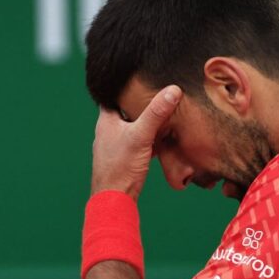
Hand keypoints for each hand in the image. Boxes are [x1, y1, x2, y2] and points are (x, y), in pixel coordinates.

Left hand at [90, 85, 181, 200]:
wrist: (114, 200)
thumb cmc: (121, 167)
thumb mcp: (141, 135)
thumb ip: (156, 113)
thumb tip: (173, 90)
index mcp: (106, 121)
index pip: (112, 95)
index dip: (124, 86)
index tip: (139, 77)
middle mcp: (108, 132)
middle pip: (125, 111)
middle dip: (140, 105)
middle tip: (158, 95)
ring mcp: (115, 146)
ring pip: (132, 128)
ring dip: (146, 124)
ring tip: (164, 116)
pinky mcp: (124, 160)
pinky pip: (138, 144)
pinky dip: (148, 141)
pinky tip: (162, 142)